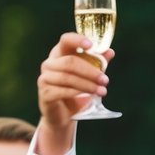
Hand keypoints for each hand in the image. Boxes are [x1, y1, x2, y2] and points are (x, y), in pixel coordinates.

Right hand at [36, 33, 111, 152]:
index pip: (66, 40)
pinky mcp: (44, 93)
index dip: (77, 40)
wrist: (64, 114)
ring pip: (67, 77)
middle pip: (69, 62)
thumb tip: (110, 51)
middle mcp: (49, 63)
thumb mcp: (89, 75)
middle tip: (105, 80)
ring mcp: (44, 78)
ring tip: (102, 91)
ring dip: (87, 84)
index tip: (91, 45)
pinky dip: (77, 93)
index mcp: (60, 53)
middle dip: (90, 71)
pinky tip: (89, 97)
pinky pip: (62, 91)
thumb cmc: (76, 90)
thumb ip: (98, 63)